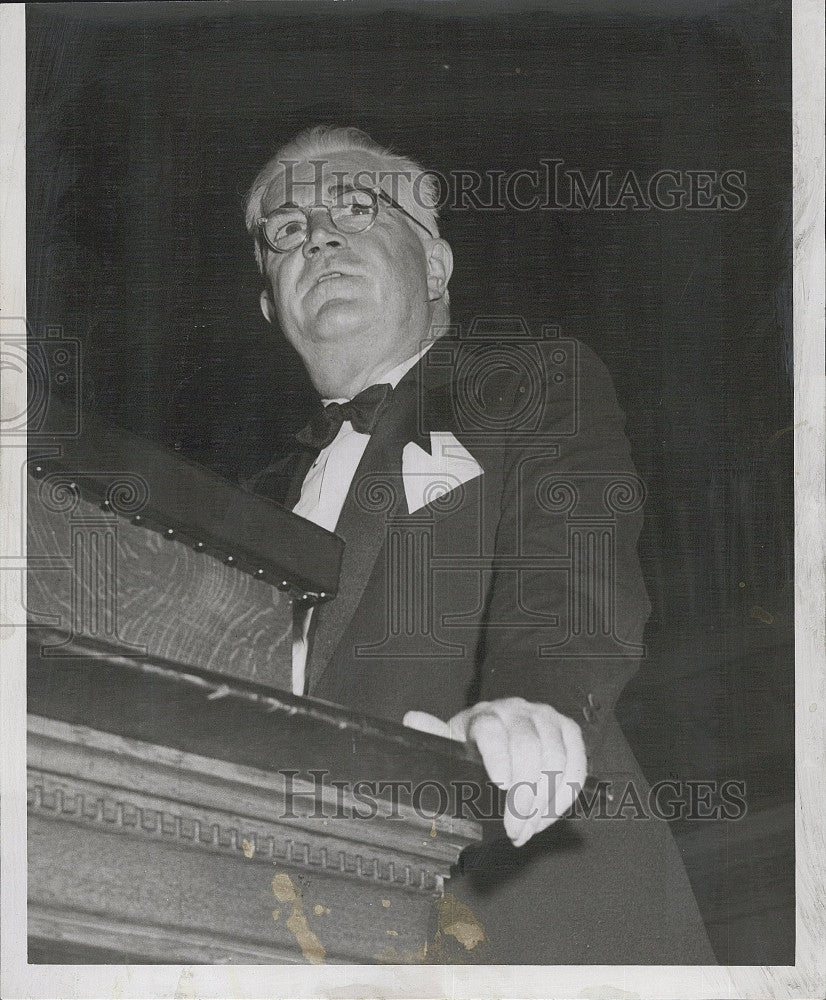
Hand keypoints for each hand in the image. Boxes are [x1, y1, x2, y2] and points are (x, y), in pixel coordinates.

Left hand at [404, 697, 586, 846]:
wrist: (500, 737)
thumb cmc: (473, 748)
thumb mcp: (451, 745)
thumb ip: (434, 736)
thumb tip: (412, 718)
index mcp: (484, 714)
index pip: (491, 731)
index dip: (498, 756)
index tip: (500, 785)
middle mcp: (517, 710)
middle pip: (528, 748)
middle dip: (524, 795)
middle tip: (514, 828)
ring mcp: (546, 718)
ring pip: (556, 757)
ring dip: (546, 801)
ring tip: (529, 827)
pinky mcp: (569, 731)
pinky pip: (578, 763)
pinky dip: (567, 793)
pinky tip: (550, 814)